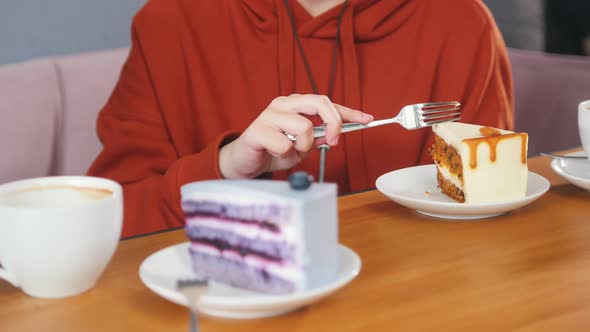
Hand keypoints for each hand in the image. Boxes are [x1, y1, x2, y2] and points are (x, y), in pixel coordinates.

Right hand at [219, 94, 373, 178]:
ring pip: (304, 127)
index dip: (349, 112)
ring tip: (291, 152)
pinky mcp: (257, 130)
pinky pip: (285, 145)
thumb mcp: (301, 145)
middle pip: (319, 102)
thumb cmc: (272, 151)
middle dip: (334, 123)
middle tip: (333, 142)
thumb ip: (317, 137)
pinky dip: (285, 156)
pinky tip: (275, 155)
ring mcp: (269, 114)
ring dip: (303, 146)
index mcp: (295, 104)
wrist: (244, 162)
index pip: (327, 102)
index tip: (367, 119)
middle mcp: (284, 104)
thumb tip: (338, 132)